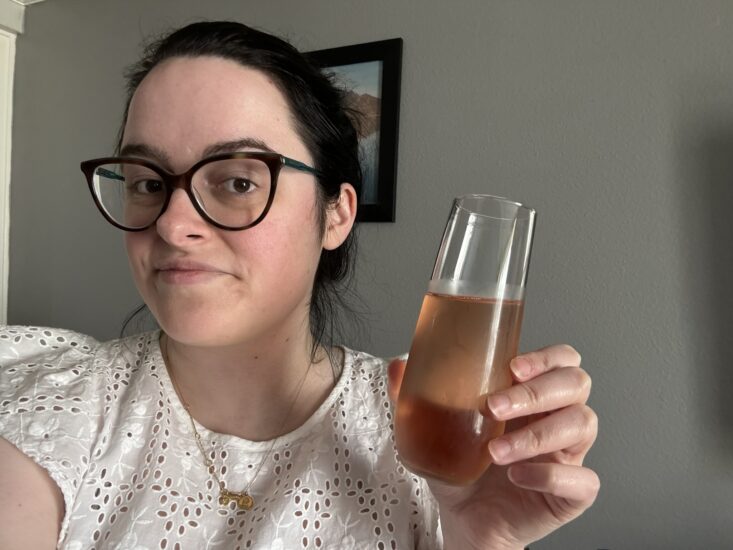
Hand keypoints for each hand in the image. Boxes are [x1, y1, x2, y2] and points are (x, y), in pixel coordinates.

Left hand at [388, 345, 599, 549]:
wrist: (463, 520)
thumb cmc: (459, 467)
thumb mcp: (433, 429)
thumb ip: (416, 397)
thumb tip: (398, 364)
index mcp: (531, 395)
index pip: (561, 359)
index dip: (546, 357)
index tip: (512, 367)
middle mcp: (556, 418)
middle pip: (576, 384)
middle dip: (536, 391)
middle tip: (493, 407)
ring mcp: (569, 454)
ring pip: (582, 424)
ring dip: (538, 434)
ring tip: (495, 450)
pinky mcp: (572, 493)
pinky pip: (583, 479)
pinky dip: (550, 475)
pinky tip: (517, 477)